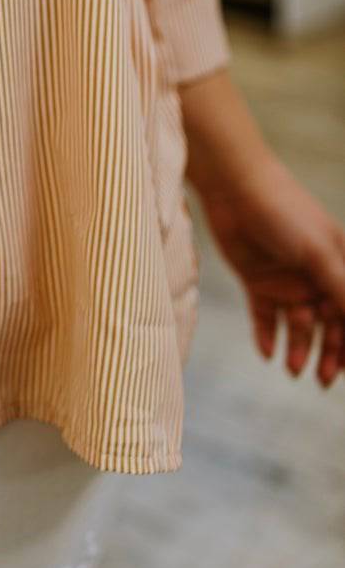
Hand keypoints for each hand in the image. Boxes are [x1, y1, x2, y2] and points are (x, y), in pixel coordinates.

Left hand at [196, 148, 344, 386]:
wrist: (234, 188)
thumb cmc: (286, 213)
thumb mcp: (319, 254)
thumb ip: (343, 291)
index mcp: (340, 266)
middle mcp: (316, 276)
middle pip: (328, 325)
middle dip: (327, 353)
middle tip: (321, 380)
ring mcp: (287, 280)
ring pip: (298, 325)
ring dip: (298, 348)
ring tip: (291, 369)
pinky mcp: (257, 281)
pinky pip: (265, 317)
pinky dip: (267, 336)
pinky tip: (267, 353)